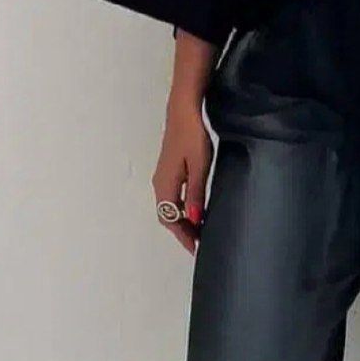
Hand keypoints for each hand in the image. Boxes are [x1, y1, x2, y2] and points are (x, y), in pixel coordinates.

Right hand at [152, 96, 212, 254]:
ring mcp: (162, 176)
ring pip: (169, 206)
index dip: (183, 236)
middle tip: (200, 242)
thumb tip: (193, 219)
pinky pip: (172, 196)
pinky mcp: (169, 169)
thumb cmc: (193, 136)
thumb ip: (196, 194)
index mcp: (165, 185)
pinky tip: (195, 208)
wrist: (183, 110)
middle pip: (168, 216)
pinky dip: (182, 208)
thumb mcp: (200, 167)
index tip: (196, 249)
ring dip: (182, 220)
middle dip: (182, 231)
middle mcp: (159, 183)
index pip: (171, 219)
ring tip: (199, 229)